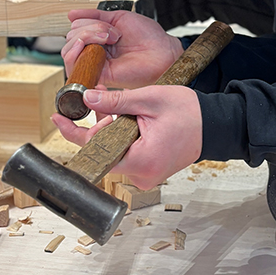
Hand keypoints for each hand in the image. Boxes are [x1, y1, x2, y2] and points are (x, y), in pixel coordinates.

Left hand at [51, 84, 201, 187]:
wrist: (216, 125)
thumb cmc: (190, 113)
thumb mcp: (149, 99)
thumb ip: (115, 101)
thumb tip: (87, 98)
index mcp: (140, 160)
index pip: (95, 151)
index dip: (75, 133)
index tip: (59, 119)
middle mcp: (141, 175)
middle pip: (104, 151)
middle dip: (102, 127)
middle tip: (111, 105)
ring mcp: (146, 176)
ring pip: (115, 152)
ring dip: (115, 131)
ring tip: (129, 112)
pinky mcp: (150, 171)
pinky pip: (127, 155)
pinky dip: (125, 138)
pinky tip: (134, 123)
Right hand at [62, 7, 182, 88]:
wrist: (163, 52)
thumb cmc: (147, 36)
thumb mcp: (118, 18)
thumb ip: (94, 16)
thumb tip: (70, 15)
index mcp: (99, 39)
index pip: (75, 29)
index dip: (86, 22)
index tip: (108, 24)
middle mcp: (95, 52)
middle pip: (71, 37)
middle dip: (89, 28)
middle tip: (112, 34)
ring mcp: (95, 64)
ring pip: (70, 48)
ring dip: (86, 36)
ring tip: (108, 38)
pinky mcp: (97, 76)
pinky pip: (73, 65)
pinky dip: (74, 51)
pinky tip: (86, 45)